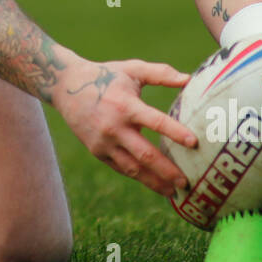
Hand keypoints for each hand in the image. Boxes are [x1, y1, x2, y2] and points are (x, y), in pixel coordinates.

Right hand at [53, 58, 197, 196]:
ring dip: (153, 182)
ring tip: (173, 192)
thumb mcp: (132, 69)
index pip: (155, 121)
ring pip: (133, 168)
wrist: (67, 87)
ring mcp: (104, 143)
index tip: (194, 143)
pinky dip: (138, 177)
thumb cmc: (107, 75)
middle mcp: (114, 127)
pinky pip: (121, 168)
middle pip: (145, 154)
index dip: (175, 132)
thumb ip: (160, 73)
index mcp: (126, 105)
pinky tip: (154, 183)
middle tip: (186, 182)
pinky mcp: (97, 151)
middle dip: (167, 170)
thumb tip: (189, 78)